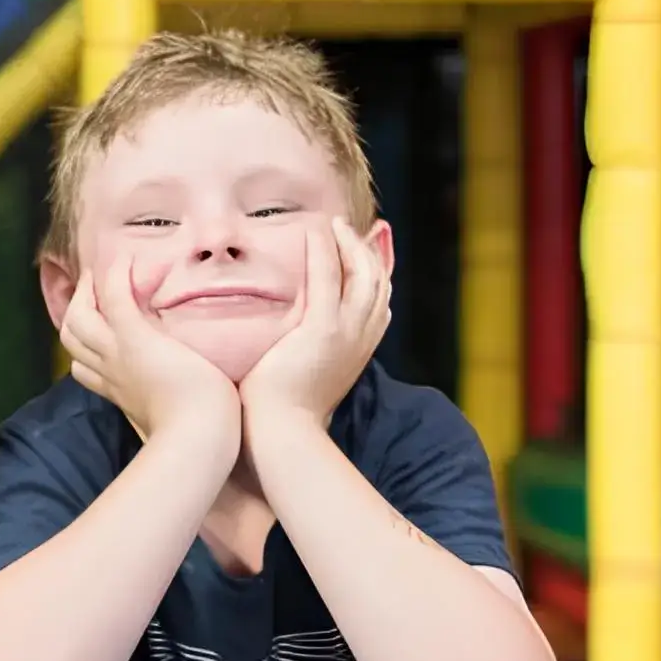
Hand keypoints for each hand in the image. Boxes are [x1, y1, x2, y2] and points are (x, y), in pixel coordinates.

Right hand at [59, 254, 239, 453]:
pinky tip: (124, 259)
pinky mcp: (135, 340)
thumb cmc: (200, 438)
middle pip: (70, 338)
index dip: (83, 347)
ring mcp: (118, 355)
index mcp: (120, 393)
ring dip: (87, 291)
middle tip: (91, 287)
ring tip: (103, 270)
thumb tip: (188, 403)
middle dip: (76, 310)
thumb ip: (171, 408)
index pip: (84, 369)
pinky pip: (113, 298)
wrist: (199, 439)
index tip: (98, 328)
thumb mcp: (174, 421)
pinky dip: (115, 276)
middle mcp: (111, 373)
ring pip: (79, 318)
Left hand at [239, 218, 390, 430]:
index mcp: (359, 351)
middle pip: (378, 283)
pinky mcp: (323, 331)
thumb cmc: (283, 412)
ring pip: (363, 275)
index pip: (379, 303)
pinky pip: (328, 279)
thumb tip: (292, 346)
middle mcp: (361, 340)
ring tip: (332, 225)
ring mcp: (347, 334)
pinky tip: (313, 232)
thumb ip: (308, 355)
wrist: (281, 435)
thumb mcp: (306, 377)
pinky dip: (324, 251)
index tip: (360, 250)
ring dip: (349, 244)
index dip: (375, 273)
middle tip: (345, 229)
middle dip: (366, 251)